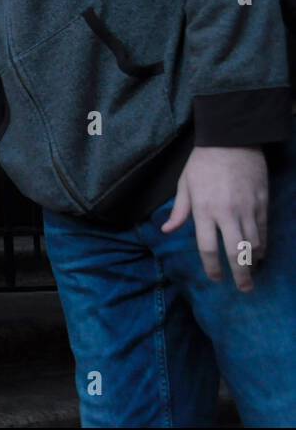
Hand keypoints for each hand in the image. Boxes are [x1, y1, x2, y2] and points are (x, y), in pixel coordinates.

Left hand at [162, 145, 268, 291]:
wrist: (232, 140)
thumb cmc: (203, 162)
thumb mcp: (184, 184)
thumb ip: (179, 211)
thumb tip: (166, 231)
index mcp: (204, 209)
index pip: (208, 247)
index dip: (212, 267)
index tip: (215, 278)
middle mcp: (227, 213)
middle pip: (235, 252)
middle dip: (240, 274)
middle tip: (243, 289)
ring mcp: (247, 208)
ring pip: (254, 243)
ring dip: (253, 262)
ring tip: (251, 275)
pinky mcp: (262, 202)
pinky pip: (264, 230)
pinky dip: (263, 244)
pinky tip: (260, 254)